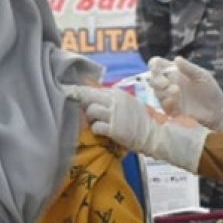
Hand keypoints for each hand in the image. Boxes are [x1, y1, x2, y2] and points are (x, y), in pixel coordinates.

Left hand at [67, 85, 208, 171]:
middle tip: (72, 104)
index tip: (65, 90)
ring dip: (91, 118)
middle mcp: (115, 100)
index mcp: (118, 93)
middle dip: (79, 100)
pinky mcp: (114, 128)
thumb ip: (112, 101)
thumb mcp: (128, 105)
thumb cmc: (142, 121)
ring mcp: (114, 113)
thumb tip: (92, 100)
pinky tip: (102, 132)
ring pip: (90, 111)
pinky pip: (96, 127)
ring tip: (98, 123)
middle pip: (87, 96)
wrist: (156, 134)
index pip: (93, 88)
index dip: (78, 90)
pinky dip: (96, 130)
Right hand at [149, 57, 222, 132]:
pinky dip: (168, 103)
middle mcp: (170, 83)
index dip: (154, 64)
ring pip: (157, 93)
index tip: (156, 67)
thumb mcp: (202, 76)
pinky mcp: (173, 109)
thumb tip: (176, 58)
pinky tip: (176, 103)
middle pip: (153, 79)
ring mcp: (170, 97)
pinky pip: (164, 106)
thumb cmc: (210, 89)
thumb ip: (189, 68)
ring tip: (176, 90)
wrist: (217, 109)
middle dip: (155, 80)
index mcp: (175, 72)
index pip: (158, 65)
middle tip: (165, 83)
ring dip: (163, 92)